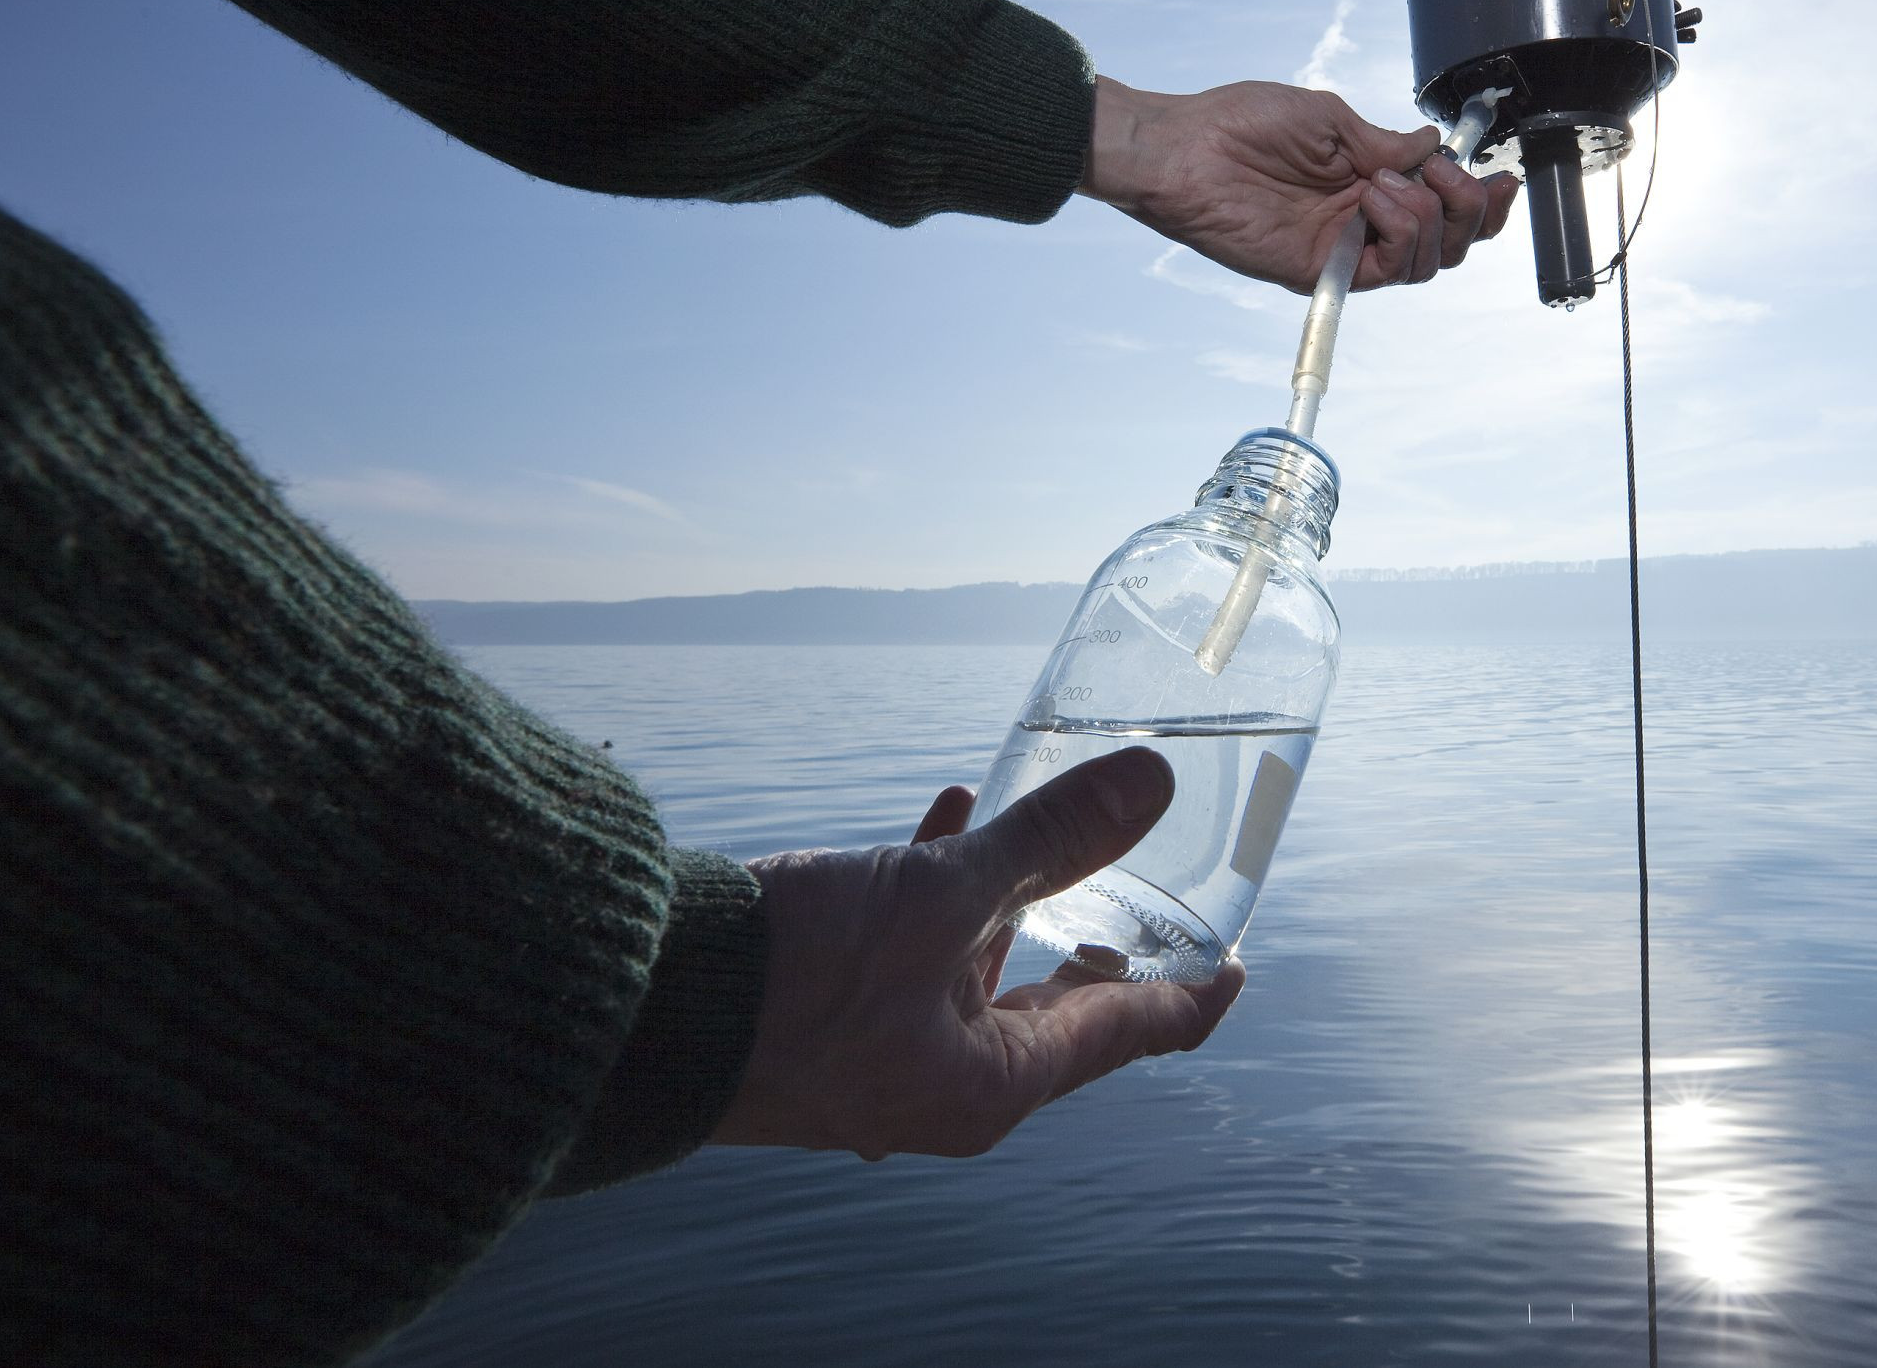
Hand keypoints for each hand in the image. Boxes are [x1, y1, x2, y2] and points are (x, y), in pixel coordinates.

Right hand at [707, 747, 1245, 1159]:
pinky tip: (949, 810)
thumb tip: (1152, 787)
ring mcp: (883, 1056)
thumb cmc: (792, 979)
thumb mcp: (939, 897)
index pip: (1129, 1036)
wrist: (639, 1012)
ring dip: (1017, 892)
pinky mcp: (830, 1019)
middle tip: (1156, 882)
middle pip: (1058, 1007)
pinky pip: (913, 953)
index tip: (1237, 957)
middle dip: (1102, 932)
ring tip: (1053, 821)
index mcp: (990, 1089)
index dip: (1192, 991)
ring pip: (981, 969)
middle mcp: (943, 1086)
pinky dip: (941, 889)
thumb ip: (1051, 838)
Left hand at [1083, 76, 1518, 291]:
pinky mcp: (1320, 271)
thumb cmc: (1239, 123)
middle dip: (1466, 208)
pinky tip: (1371, 201)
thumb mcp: (1329, 119)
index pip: (1444, 205)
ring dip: (1424, 217)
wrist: (1184, 150)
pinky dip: (1397, 236)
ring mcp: (1345, 248)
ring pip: (1426, 261)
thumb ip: (1385, 143)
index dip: (1482, 198)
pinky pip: (1386, 274)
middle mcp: (1364, 219)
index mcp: (1370, 179)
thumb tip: (1432, 149)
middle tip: (1443, 176)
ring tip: (1380, 183)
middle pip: (1450, 241)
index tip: (1499, 175)